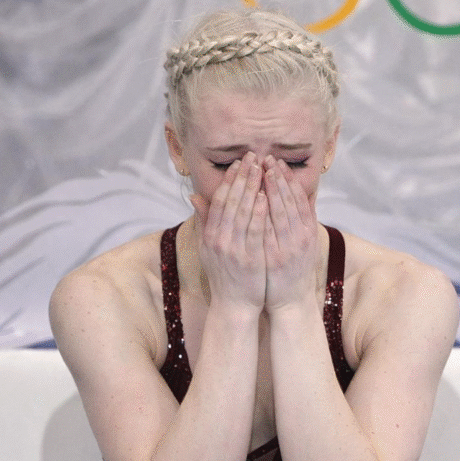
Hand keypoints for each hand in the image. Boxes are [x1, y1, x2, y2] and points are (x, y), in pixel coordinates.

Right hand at [190, 152, 266, 310]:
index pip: (219, 200)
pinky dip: (258, 212)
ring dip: (252, 188)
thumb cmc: (224, 273)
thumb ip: (206, 220)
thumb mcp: (209, 246)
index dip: (229, 179)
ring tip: (261, 168)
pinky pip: (253, 230)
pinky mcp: (248, 258)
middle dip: (242, 176)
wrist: (234, 304)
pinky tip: (265, 196)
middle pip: (231, 201)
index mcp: (210, 234)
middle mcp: (218, 239)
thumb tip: (194, 195)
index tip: (239, 162)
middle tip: (253, 156)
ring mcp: (233, 248)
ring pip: (242, 212)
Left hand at [262, 156, 318, 311]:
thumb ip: (303, 218)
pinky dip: (264, 213)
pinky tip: (258, 199)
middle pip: (290, 200)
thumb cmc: (294, 269)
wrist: (291, 300)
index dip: (288, 179)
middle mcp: (301, 236)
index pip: (298, 198)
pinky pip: (269, 230)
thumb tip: (305, 194)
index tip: (277, 162)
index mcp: (307, 230)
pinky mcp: (275, 257)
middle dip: (278, 178)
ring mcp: (289, 246)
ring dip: (272, 190)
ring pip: (281, 211)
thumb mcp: (303, 242)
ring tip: (262, 171)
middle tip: (267, 158)